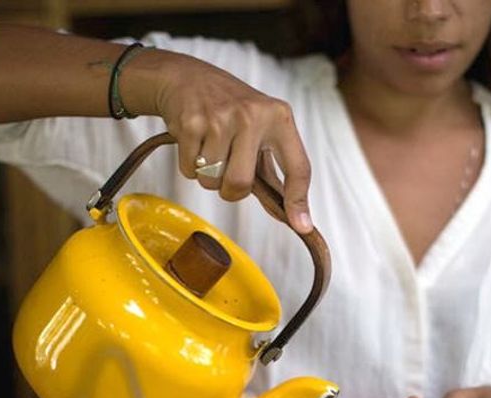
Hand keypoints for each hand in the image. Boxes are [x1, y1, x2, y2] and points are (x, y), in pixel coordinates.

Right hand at [137, 50, 312, 232]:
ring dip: (208, 176)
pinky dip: (189, 165)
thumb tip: (293, 215)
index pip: (297, 168)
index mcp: (279, 118)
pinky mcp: (192, 123)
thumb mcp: (261, 129)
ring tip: (210, 149)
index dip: (298, 200)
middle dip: (230, 191)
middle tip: (227, 172)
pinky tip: (195, 142)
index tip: (301, 226)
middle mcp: (253, 116)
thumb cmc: (230, 110)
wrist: (188, 78)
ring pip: (212, 181)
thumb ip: (274, 171)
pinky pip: (190, 170)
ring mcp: (221, 118)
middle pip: (241, 184)